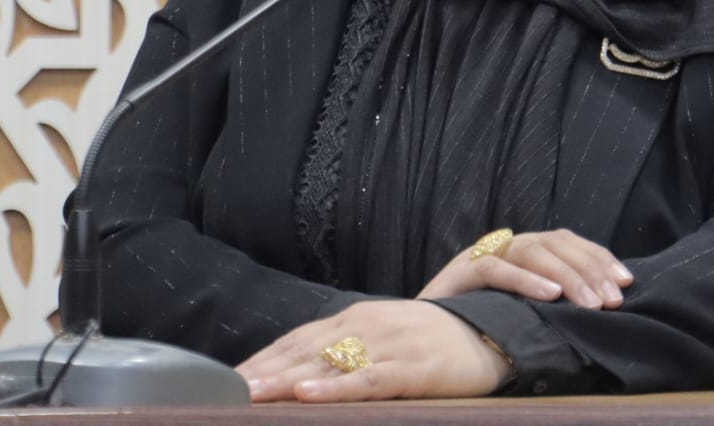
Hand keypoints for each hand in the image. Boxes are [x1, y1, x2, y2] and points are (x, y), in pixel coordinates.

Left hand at [236, 299, 510, 402]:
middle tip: (224, 392)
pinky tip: (308, 395)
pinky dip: (336, 387)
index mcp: (353, 318)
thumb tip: (300, 374)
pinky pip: (368, 379)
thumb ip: (343, 351)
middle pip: (303, 351)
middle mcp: (365, 325)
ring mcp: (388, 345)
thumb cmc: (429, 342)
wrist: (488, 332)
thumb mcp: (381, 340)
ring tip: (253, 394)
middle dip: (262, 372)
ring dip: (286, 380)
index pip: (295, 340)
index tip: (226, 381)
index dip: (261, 360)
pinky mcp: (412, 368)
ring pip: (327, 364)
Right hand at [419, 227, 633, 308]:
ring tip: (589, 302)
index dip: (597, 257)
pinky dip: (524, 280)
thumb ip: (551, 301)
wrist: (421, 334)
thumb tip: (599, 306)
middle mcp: (504, 246)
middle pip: (554, 242)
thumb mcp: (522, 311)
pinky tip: (549, 296)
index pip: (566, 241)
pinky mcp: (459, 272)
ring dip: (565, 276)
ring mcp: (480, 255)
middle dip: (589, 269)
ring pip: (530, 251)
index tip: (626, 281)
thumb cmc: (476, 326)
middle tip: (613, 299)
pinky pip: (495, 269)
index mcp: (521, 252)